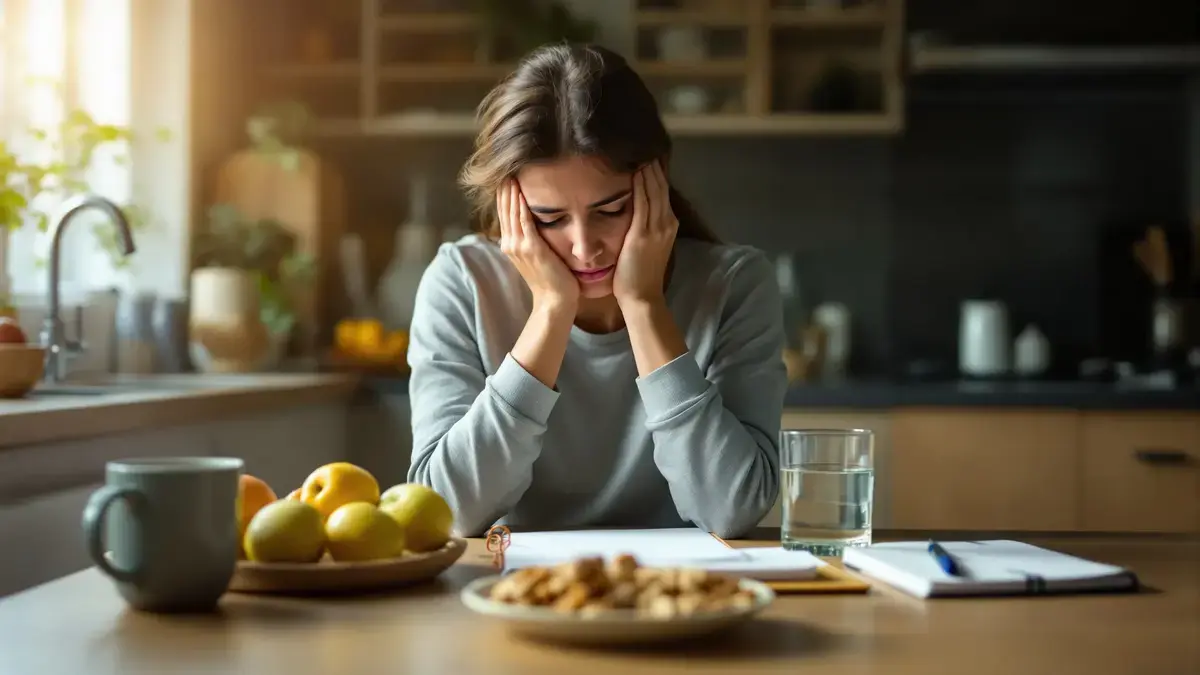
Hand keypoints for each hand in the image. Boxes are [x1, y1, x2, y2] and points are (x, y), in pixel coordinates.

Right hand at [497, 179, 579, 311]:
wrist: (555, 300)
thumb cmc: (551, 279)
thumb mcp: (536, 256)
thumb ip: (531, 240)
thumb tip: (536, 224)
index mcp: (510, 245)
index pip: (504, 215)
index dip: (504, 196)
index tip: (506, 178)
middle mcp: (510, 244)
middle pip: (505, 211)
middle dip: (505, 190)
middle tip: (506, 170)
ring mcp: (519, 246)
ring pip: (512, 213)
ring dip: (512, 193)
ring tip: (511, 175)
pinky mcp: (532, 248)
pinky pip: (525, 222)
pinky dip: (522, 206)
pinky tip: (522, 192)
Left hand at [613, 160, 678, 308]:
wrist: (642, 296)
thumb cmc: (640, 274)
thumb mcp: (649, 246)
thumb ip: (647, 227)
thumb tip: (638, 212)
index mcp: (669, 225)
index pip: (663, 192)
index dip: (657, 173)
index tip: (648, 156)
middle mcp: (667, 223)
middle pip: (661, 187)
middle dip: (653, 166)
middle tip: (644, 145)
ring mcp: (656, 228)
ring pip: (653, 191)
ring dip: (647, 170)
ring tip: (640, 150)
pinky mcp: (642, 233)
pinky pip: (642, 202)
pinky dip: (640, 184)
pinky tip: (636, 169)